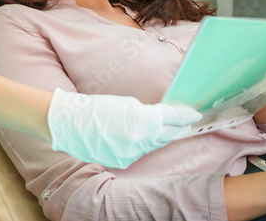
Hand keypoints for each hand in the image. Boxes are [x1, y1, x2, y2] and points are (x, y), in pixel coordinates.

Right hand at [46, 88, 200, 168]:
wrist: (71, 123)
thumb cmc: (97, 107)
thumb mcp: (127, 104)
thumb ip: (148, 113)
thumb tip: (162, 118)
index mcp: (144, 120)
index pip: (172, 118)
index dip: (185, 115)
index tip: (194, 114)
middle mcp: (141, 139)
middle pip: (168, 134)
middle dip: (178, 129)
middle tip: (188, 124)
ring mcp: (132, 153)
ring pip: (154, 144)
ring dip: (160, 136)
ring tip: (166, 129)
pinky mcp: (123, 161)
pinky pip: (139, 152)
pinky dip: (142, 144)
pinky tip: (140, 138)